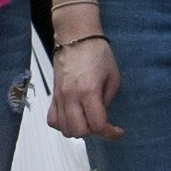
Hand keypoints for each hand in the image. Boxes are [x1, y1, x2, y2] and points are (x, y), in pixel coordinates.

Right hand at [51, 26, 119, 141]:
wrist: (76, 37)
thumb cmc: (97, 52)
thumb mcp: (113, 78)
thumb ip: (107, 101)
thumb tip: (101, 115)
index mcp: (88, 91)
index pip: (97, 125)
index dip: (109, 132)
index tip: (117, 131)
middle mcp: (70, 96)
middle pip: (78, 132)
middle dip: (92, 131)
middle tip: (101, 121)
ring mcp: (59, 97)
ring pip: (64, 129)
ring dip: (78, 129)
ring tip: (87, 119)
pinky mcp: (52, 95)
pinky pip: (52, 120)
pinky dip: (63, 124)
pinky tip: (73, 117)